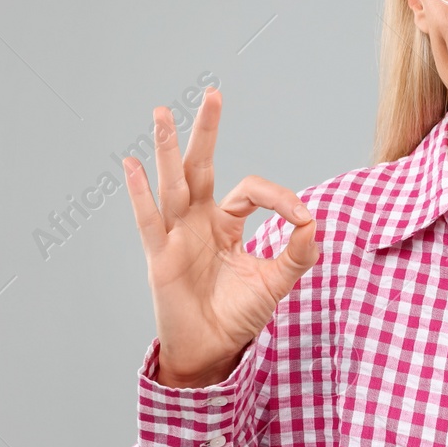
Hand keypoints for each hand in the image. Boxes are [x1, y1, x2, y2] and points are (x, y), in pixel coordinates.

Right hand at [123, 87, 319, 386]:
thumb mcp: (276, 281)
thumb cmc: (237, 316)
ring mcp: (176, 236)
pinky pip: (148, 220)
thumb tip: (315, 223)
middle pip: (201, 167)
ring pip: (173, 184)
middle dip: (207, 131)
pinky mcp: (159, 257)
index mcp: (225, 224)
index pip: (249, 191)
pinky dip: (139, 193)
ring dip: (168, 148)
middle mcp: (197, 222)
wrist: (212, 352)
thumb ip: (298, 253)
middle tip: (214, 94)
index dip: (280, 198)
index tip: (304, 218)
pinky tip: (132, 165)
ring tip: (163, 111)